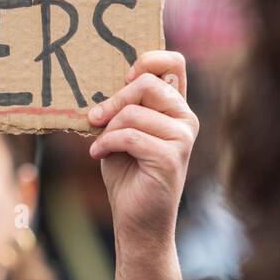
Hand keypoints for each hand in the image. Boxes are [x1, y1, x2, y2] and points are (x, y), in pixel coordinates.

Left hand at [87, 51, 197, 279]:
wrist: (135, 220)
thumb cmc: (126, 173)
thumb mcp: (119, 131)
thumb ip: (121, 105)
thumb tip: (102, 79)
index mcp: (174, 107)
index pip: (173, 62)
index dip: (147, 59)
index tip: (122, 76)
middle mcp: (185, 118)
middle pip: (147, 83)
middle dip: (113, 99)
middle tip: (94, 117)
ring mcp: (183, 137)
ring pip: (134, 111)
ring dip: (107, 128)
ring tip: (99, 145)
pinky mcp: (172, 157)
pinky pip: (130, 135)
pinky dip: (106, 144)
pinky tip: (98, 155)